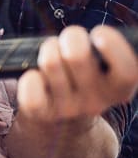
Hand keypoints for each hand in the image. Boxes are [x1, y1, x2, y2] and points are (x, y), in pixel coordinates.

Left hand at [17, 25, 137, 123]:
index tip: (99, 34)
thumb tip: (85, 34)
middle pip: (77, 55)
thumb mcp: (100, 65)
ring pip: (51, 62)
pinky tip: (35, 75)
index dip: (114, 47)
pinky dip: (29, 77)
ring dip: (48, 49)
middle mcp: (96, 102)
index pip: (127, 72)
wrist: (64, 123)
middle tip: (68, 40)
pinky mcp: (43, 113)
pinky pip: (31, 88)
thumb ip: (101, 50)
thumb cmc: (82, 75)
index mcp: (117, 89)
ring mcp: (68, 109)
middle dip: (70, 37)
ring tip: (51, 54)